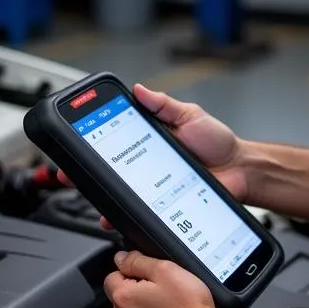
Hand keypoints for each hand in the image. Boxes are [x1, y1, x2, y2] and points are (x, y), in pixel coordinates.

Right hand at [56, 83, 248, 230]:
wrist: (241, 171)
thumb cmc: (218, 143)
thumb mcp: (190, 116)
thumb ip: (164, 105)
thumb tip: (139, 90)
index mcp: (148, 141)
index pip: (113, 141)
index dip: (91, 141)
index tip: (73, 138)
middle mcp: (146, 165)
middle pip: (107, 170)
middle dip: (82, 172)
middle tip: (67, 172)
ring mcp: (152, 188)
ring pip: (117, 194)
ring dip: (98, 196)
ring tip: (86, 195)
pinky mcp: (161, 206)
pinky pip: (138, 213)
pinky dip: (123, 216)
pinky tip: (113, 217)